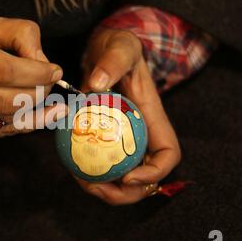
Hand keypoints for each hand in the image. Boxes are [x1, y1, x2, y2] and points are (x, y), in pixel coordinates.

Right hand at [0, 17, 66, 140]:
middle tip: (50, 81)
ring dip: (37, 107)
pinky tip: (43, 112)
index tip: (55, 71)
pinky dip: (29, 122)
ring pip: (11, 118)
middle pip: (11, 99)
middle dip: (41, 91)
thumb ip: (21, 34)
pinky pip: (5, 131)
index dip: (37, 73)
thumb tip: (43, 63)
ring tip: (44, 92)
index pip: (5, 71)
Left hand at [78, 27, 180, 204]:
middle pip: (147, 178)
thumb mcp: (120, 47)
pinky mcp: (107, 140)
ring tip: (81, 182)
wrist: (104, 49)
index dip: (154, 173)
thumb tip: (97, 85)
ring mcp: (125, 140)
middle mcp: (143, 134)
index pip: (168, 154)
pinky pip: (104, 165)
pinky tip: (73, 169)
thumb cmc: (118, 48)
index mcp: (153, 118)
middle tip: (96, 188)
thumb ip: (113, 62)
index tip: (128, 177)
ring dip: (106, 189)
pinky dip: (91, 174)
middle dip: (125, 193)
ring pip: (124, 178)